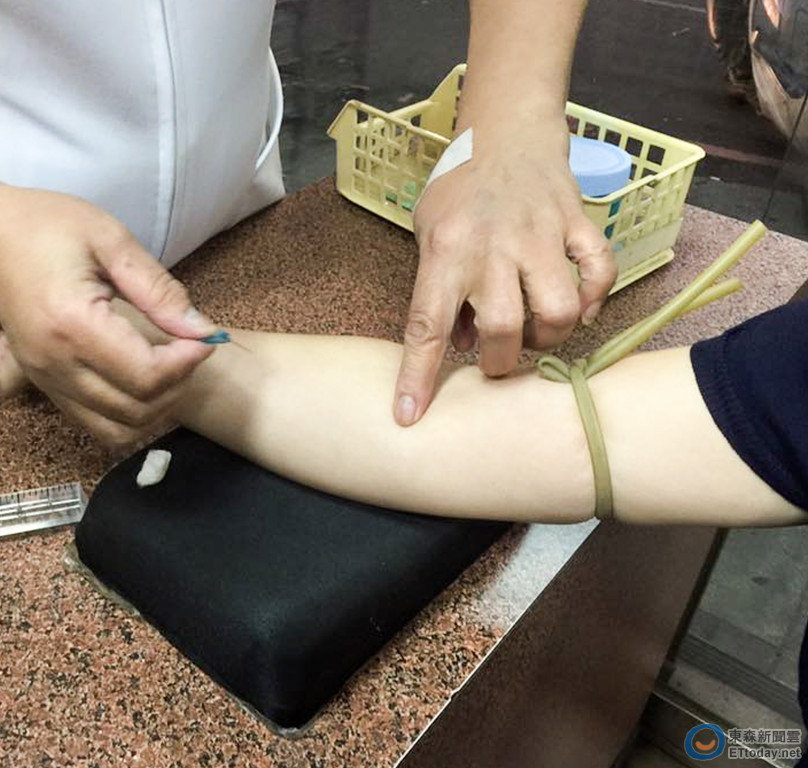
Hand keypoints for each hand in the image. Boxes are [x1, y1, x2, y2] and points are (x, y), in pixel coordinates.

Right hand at [0, 186, 218, 449]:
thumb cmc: (45, 227)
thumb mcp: (110, 240)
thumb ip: (158, 290)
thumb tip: (202, 330)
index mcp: (73, 325)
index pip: (147, 375)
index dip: (188, 363)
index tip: (205, 337)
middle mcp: (56, 364)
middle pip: (137, 409)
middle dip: (178, 386)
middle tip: (191, 349)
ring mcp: (46, 380)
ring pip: (118, 430)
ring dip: (156, 408)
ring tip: (170, 367)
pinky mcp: (44, 385)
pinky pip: (95, 423)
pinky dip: (129, 414)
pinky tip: (143, 378)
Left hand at [393, 119, 615, 425]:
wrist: (506, 131)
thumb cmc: (459, 190)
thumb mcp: (429, 234)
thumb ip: (441, 291)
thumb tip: (459, 345)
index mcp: (445, 251)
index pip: (426, 325)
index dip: (418, 376)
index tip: (410, 416)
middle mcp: (492, 246)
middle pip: (502, 328)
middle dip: (499, 362)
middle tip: (496, 362)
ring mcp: (540, 234)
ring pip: (558, 309)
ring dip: (550, 337)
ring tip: (538, 336)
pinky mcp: (576, 223)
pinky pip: (599, 271)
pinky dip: (595, 299)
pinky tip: (581, 308)